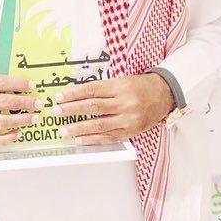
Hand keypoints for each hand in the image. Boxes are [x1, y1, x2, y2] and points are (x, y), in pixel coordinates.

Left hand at [52, 74, 175, 144]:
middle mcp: (124, 103)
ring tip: (64, 130)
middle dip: (72, 110)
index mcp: (120, 87)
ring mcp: (128, 119)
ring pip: (99, 125)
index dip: (73, 94)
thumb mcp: (121, 80)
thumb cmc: (139, 86)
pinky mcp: (131, 131)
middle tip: (56, 112)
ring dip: (79, 128)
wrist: (164, 94)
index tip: (59, 97)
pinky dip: (93, 139)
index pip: (92, 90)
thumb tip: (76, 95)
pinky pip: (109, 137)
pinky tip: (80, 139)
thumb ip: (102, 88)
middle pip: (93, 107)